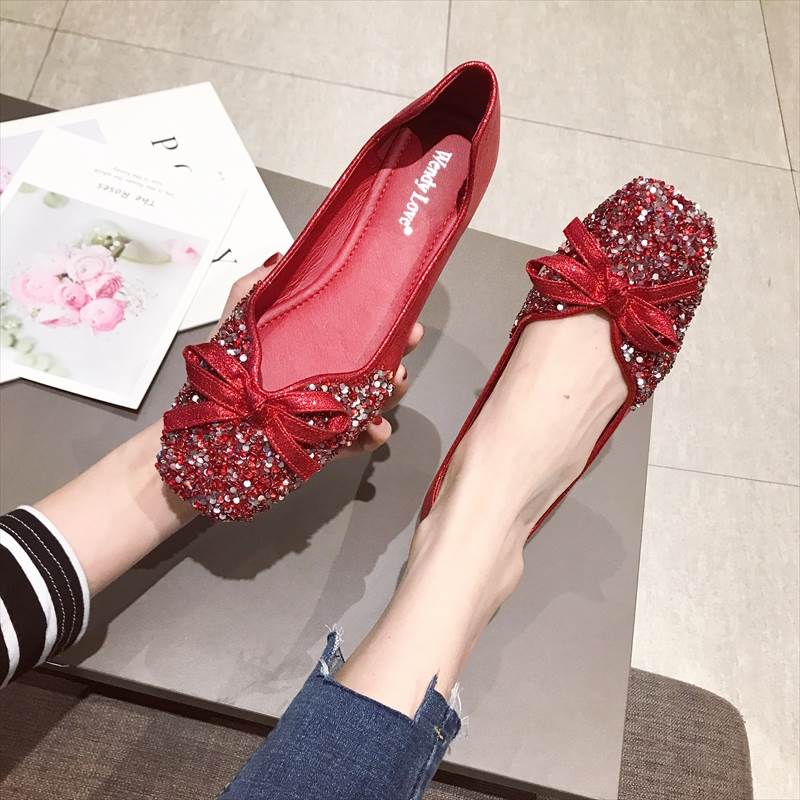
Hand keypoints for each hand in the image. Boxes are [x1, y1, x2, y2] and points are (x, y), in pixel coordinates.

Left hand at [214, 253, 423, 458]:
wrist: (209, 421)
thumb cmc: (225, 369)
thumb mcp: (237, 316)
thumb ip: (255, 285)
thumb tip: (281, 257)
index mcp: (314, 347)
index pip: (358, 332)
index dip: (386, 323)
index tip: (404, 314)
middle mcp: (327, 377)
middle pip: (376, 366)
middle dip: (398, 356)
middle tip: (404, 345)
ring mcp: (328, 412)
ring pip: (375, 402)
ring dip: (391, 394)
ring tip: (392, 383)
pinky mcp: (324, 443)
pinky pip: (357, 441)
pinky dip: (372, 436)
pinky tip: (373, 428)